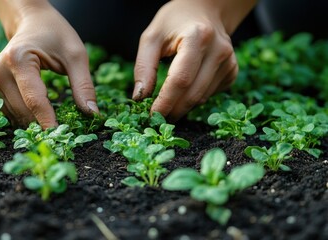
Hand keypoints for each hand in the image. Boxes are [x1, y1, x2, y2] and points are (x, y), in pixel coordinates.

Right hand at [0, 0, 97, 127]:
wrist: (31, 21)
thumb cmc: (55, 34)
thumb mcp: (75, 55)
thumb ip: (83, 86)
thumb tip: (92, 115)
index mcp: (18, 59)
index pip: (34, 100)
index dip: (48, 121)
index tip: (61, 137)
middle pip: (23, 111)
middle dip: (43, 124)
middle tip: (65, 132)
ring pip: (16, 114)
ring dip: (35, 122)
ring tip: (55, 122)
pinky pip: (11, 110)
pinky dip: (27, 116)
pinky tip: (42, 114)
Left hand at [133, 0, 255, 121]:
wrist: (204, 10)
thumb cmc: (174, 22)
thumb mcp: (151, 37)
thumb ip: (143, 67)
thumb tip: (139, 97)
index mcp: (197, 37)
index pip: (180, 79)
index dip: (166, 101)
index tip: (152, 115)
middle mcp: (218, 50)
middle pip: (193, 93)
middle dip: (173, 110)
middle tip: (158, 118)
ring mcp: (229, 61)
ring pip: (202, 98)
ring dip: (183, 107)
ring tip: (168, 107)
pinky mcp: (232, 70)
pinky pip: (210, 95)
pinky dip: (194, 99)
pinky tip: (185, 91)